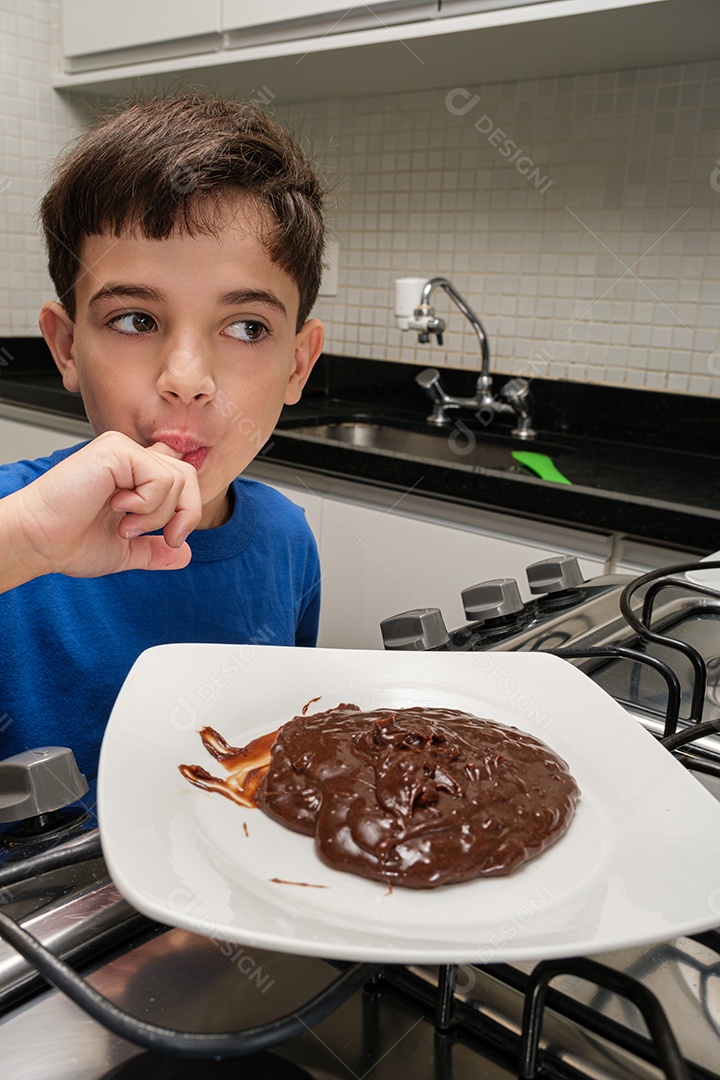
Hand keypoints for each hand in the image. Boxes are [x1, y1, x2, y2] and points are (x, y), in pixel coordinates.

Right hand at [0, 432, 202, 589]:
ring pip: (177, 479)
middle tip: (165, 539)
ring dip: (156, 515)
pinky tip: (116, 507)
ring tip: (123, 525)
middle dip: (185, 515)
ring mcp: (123, 450)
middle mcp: (130, 457)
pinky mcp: (116, 449)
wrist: (39, 541)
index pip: (182, 477)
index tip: (171, 538)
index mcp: (133, 475)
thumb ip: (154, 550)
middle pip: (188, 476)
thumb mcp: (125, 551)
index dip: (187, 507)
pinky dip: (146, 504)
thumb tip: (185, 554)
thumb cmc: (69, 541)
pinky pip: (160, 478)